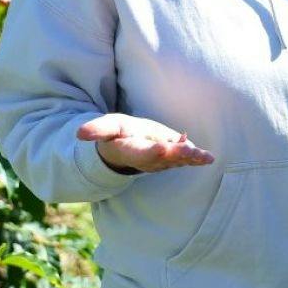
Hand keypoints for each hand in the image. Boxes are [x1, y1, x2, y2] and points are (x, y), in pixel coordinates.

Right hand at [76, 113, 214, 173]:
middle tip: (190, 152)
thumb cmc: (116, 134)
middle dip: (177, 155)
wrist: (126, 147)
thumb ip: (96, 129)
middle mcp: (148, 158)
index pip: (141, 152)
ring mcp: (162, 160)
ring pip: (177, 160)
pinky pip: (185, 159)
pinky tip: (209, 158)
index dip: (151, 151)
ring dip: (191, 159)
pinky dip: (196, 158)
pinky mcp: (173, 157)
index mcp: (131, 150)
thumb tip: (79, 133)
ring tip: (204, 157)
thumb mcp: (105, 127)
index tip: (161, 147)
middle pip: (164, 158)